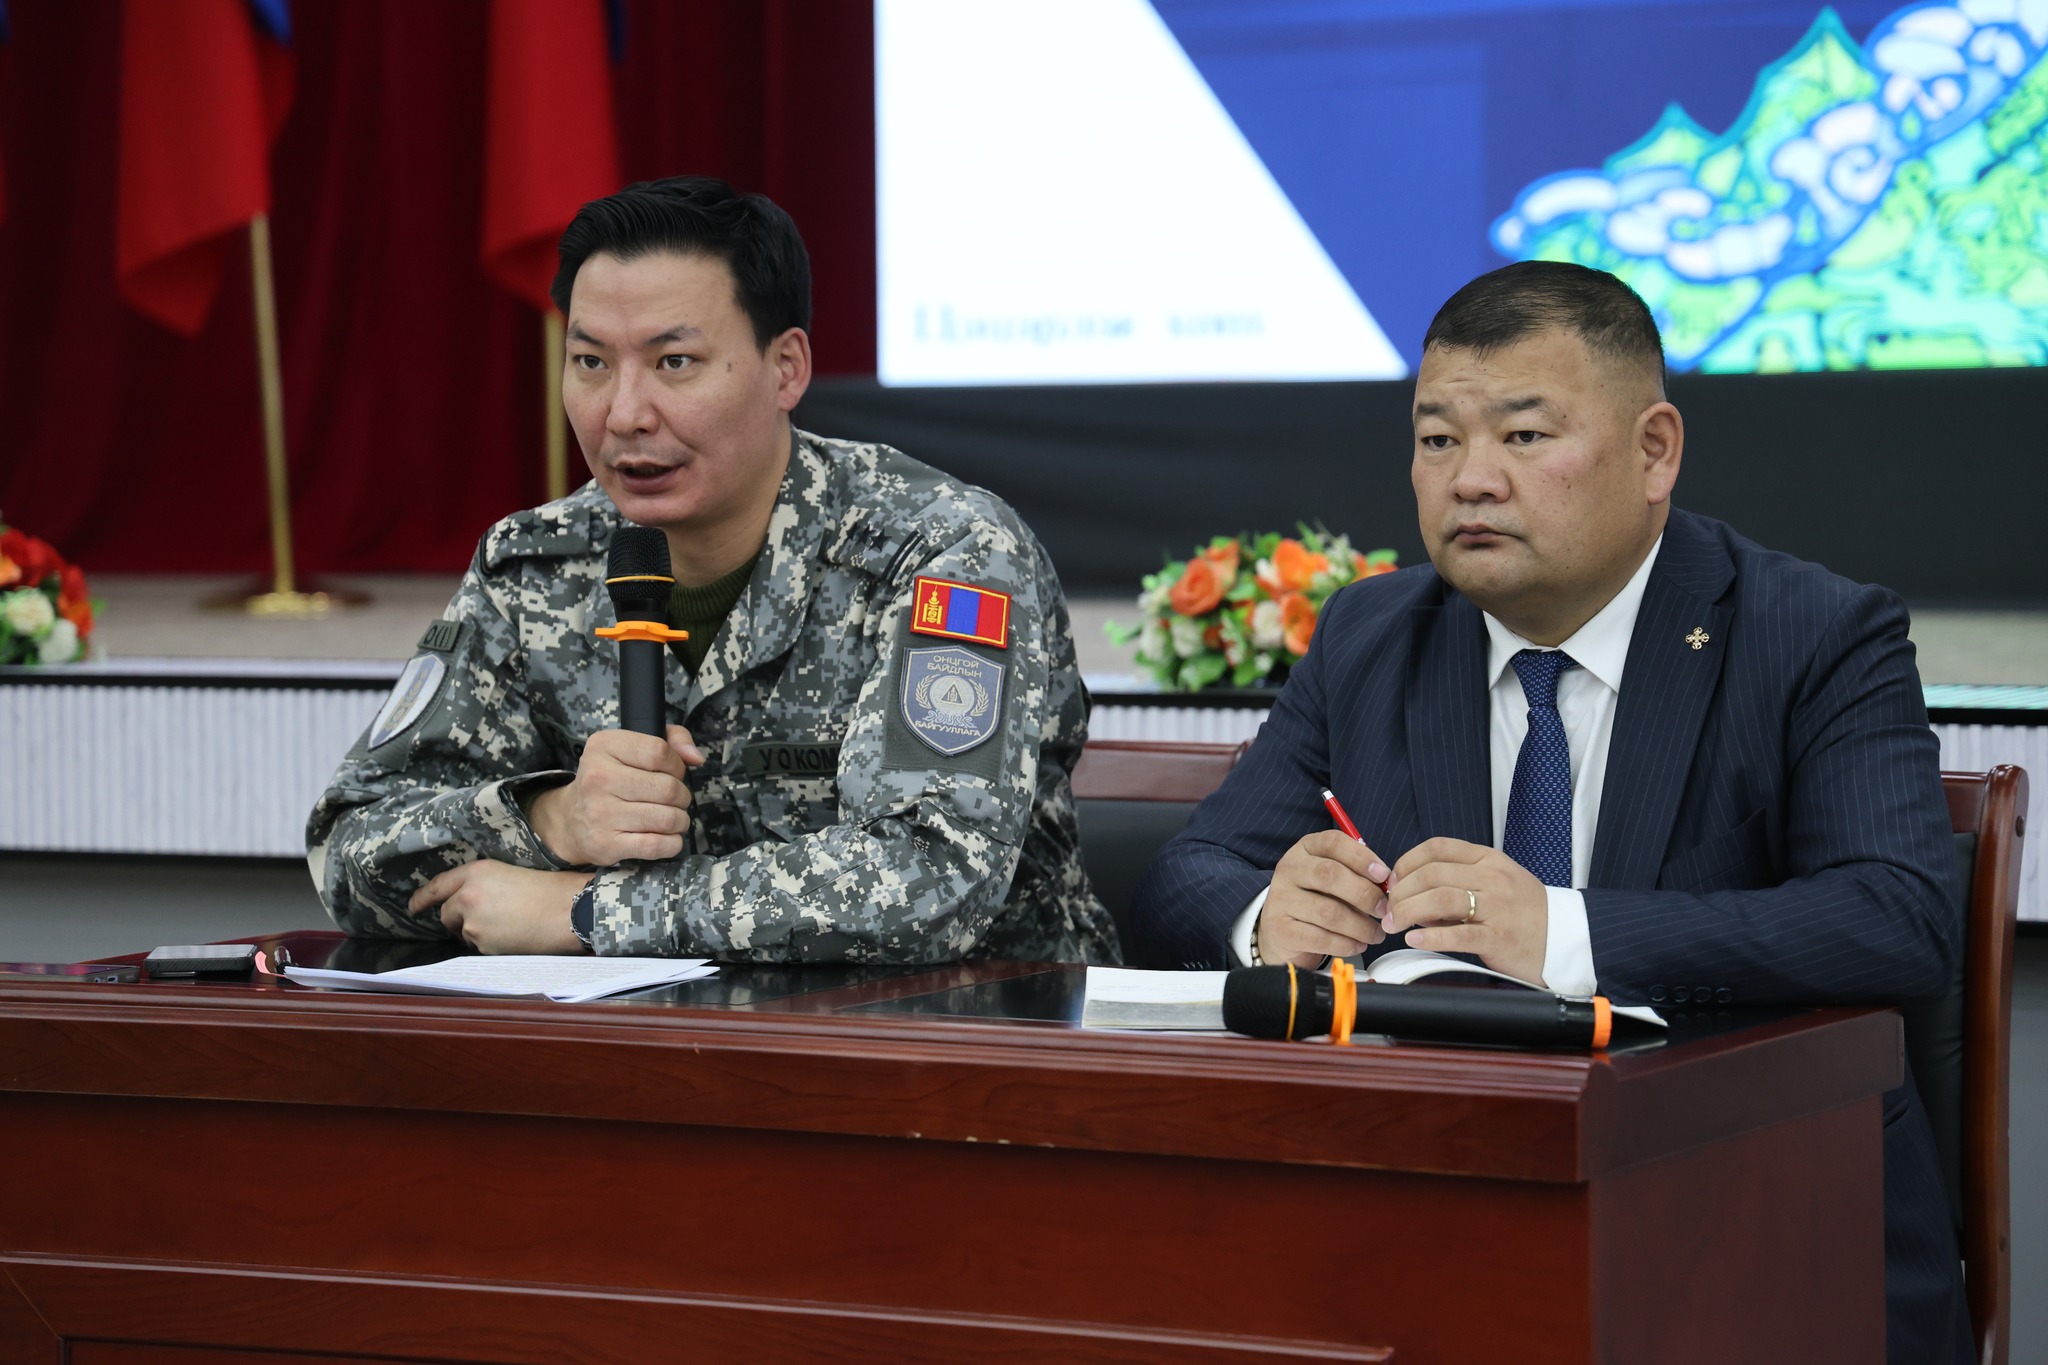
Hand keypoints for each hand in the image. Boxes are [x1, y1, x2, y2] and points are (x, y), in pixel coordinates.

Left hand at [408, 861, 591, 953]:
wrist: (568, 910)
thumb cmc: (548, 889)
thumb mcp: (509, 874)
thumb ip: (480, 885)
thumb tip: (462, 905)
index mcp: (476, 871)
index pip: (438, 886)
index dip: (422, 898)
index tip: (412, 906)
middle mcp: (468, 895)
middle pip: (446, 914)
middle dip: (458, 920)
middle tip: (482, 920)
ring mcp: (473, 922)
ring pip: (464, 933)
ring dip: (477, 932)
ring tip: (508, 925)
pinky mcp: (483, 943)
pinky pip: (479, 947)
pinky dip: (491, 944)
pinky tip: (513, 936)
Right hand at [529, 724, 703, 865]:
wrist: (571, 819)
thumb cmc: (611, 780)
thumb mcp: (630, 747)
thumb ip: (671, 739)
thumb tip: (696, 757)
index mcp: (604, 747)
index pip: (660, 752)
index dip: (677, 765)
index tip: (672, 773)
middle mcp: (598, 778)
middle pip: (668, 788)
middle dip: (682, 796)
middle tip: (674, 800)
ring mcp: (600, 813)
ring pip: (667, 818)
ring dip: (680, 821)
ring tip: (672, 818)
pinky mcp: (606, 844)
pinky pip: (656, 846)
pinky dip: (672, 844)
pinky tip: (666, 837)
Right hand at [1255, 830, 1392, 967]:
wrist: (1281, 929)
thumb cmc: (1317, 897)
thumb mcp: (1333, 878)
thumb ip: (1357, 876)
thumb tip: (1387, 887)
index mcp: (1306, 849)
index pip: (1333, 842)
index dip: (1362, 857)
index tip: (1384, 875)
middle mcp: (1290, 869)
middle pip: (1330, 875)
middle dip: (1364, 894)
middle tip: (1384, 910)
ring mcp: (1282, 899)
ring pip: (1328, 912)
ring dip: (1360, 926)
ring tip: (1376, 933)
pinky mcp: (1282, 929)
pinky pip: (1320, 938)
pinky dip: (1346, 944)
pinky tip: (1358, 944)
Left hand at [1381, 838, 1548, 984]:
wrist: (1565, 937)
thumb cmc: (1524, 911)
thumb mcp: (1495, 883)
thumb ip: (1457, 882)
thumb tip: (1412, 893)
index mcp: (1488, 859)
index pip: (1437, 848)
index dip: (1406, 862)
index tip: (1394, 880)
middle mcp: (1493, 878)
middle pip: (1432, 874)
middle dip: (1401, 892)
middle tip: (1389, 909)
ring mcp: (1498, 907)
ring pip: (1441, 899)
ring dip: (1409, 911)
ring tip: (1395, 924)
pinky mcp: (1500, 938)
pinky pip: (1459, 934)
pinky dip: (1432, 936)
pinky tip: (1415, 939)